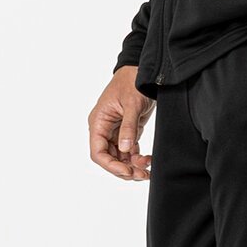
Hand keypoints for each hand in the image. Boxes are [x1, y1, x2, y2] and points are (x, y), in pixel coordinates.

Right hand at [88, 66, 155, 181]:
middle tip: (141, 175)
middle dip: (125, 169)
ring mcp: (115, 132)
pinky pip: (129, 153)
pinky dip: (138, 160)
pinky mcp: (127, 133)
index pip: (98, 152)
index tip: (127, 171)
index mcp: (98, 122)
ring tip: (147, 168)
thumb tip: (125, 149)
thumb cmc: (132, 82)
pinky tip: (148, 160)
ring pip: (120, 158)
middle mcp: (104, 130)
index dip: (111, 165)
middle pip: (109, 159)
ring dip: (133, 167)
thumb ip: (128, 127)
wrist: (144, 72)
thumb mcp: (131, 104)